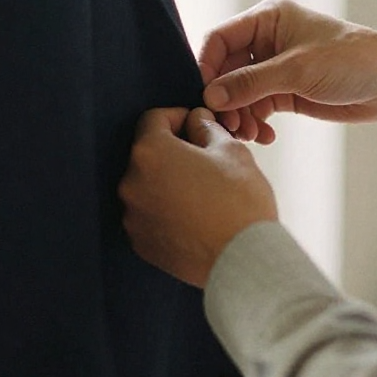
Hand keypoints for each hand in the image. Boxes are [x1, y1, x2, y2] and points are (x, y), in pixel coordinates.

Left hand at [119, 107, 277, 287]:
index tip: (195, 125)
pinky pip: (149, 215)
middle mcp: (131, 183)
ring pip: (148, 186)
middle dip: (173, 151)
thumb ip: (206, 129)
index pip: (154, 119)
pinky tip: (193, 215)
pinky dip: (165, 210)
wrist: (245, 260)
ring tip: (201, 192)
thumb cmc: (240, 202)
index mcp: (151, 153)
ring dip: (168, 182)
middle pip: (148, 154)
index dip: (177, 116)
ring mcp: (133, 216)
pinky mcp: (140, 243)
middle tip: (204, 160)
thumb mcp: (231, 151)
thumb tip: (197, 121)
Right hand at [198, 0, 376, 142]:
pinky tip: (265, 136)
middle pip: (224, 70)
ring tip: (249, 134)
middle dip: (224, 99)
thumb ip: (250, 83)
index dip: (206, 67)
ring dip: (238, 116)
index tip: (204, 97)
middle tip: (229, 125)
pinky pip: (255, 108)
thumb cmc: (352, 61)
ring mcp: (274, 68)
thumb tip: (210, 97)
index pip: (219, 39)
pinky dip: (254, 123)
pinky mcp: (284, 92)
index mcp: (267, 18)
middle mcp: (266, 41)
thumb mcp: (297, 70)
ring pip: (238, 94)